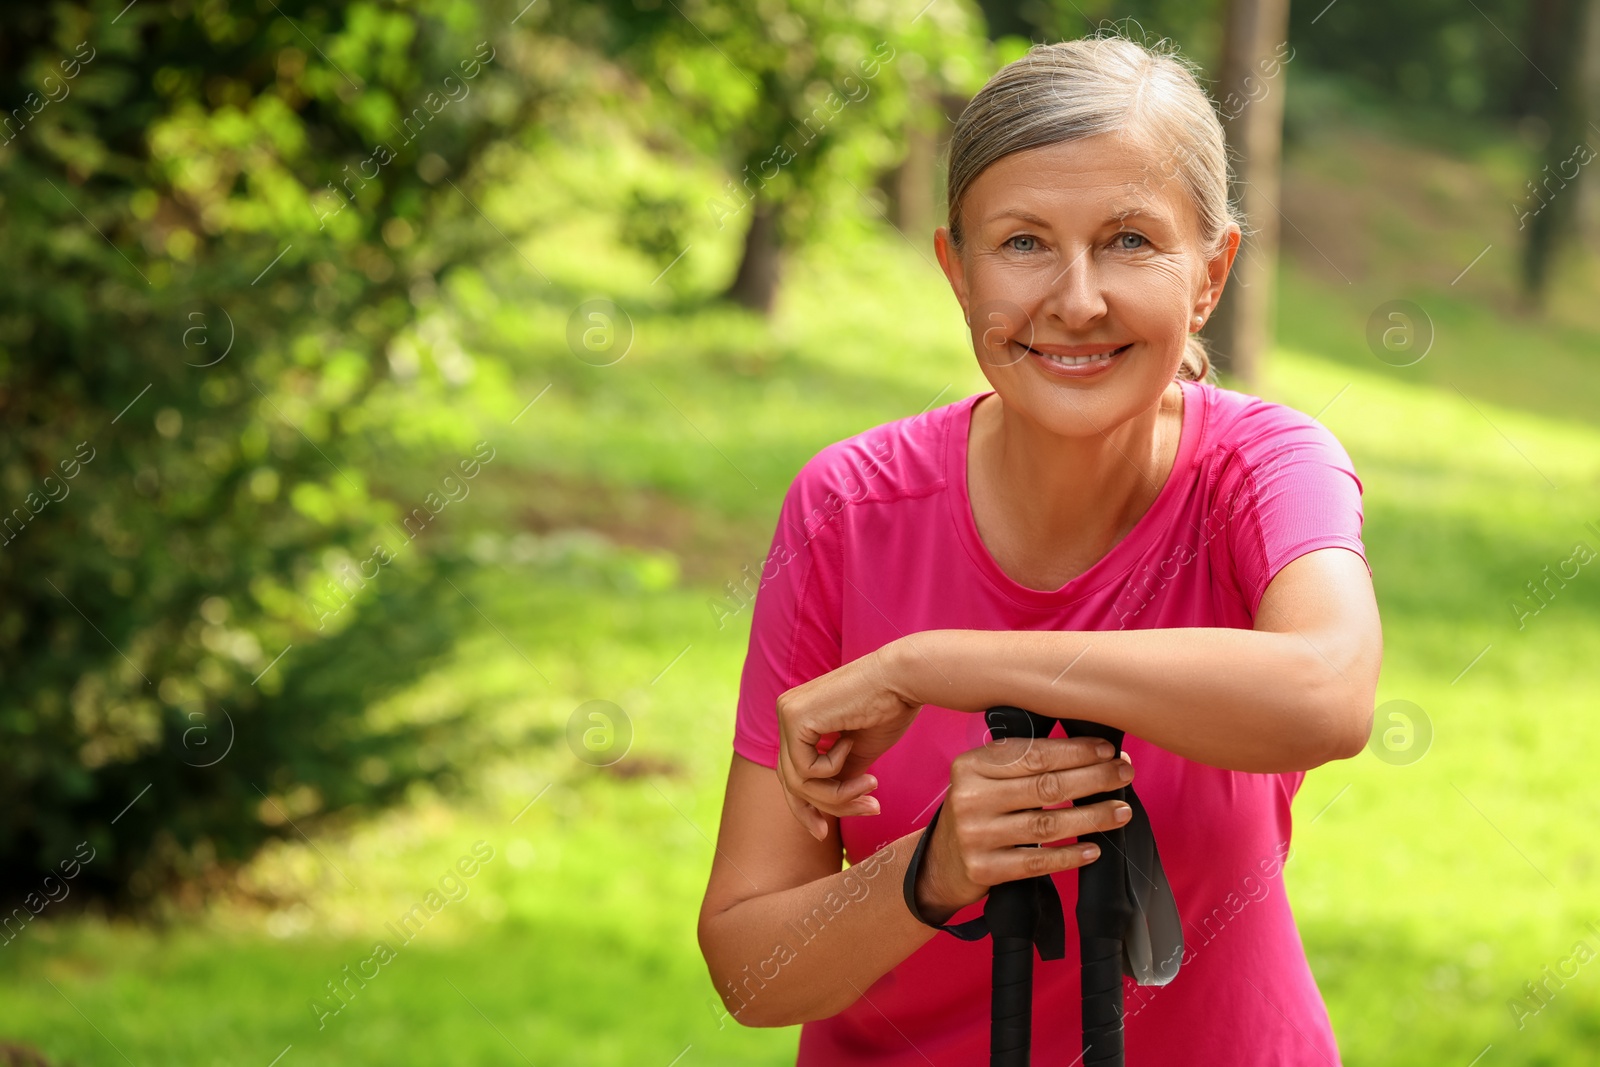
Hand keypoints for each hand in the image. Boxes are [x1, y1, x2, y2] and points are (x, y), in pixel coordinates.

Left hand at [776, 642, 921, 839]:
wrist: (903, 680)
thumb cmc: (889, 710)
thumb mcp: (856, 754)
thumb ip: (837, 778)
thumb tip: (825, 809)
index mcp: (799, 718)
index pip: (792, 773)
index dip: (805, 808)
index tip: (824, 834)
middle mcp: (786, 713)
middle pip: (792, 782)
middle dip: (828, 805)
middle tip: (871, 809)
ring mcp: (787, 713)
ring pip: (798, 782)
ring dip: (838, 795)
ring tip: (871, 785)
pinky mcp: (794, 717)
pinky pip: (806, 769)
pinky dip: (834, 769)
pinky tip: (852, 744)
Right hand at [914, 735, 1133, 922]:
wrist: (940, 863)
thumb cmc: (977, 811)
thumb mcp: (984, 778)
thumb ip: (1020, 763)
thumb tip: (1090, 750)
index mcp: (971, 765)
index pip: (1032, 754)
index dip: (1075, 751)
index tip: (1108, 750)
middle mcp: (970, 798)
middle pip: (1044, 786)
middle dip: (1093, 778)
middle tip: (1125, 773)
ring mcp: (975, 835)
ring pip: (1046, 825)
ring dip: (1091, 817)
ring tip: (1121, 811)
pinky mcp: (984, 869)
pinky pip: (1037, 862)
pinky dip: (1069, 856)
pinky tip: (1094, 849)